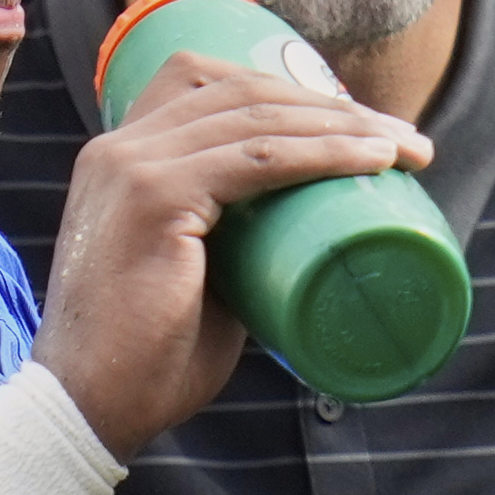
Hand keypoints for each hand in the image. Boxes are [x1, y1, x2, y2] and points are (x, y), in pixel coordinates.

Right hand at [35, 50, 427, 458]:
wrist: (89, 409)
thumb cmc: (148, 361)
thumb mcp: (197, 281)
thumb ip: (235, 249)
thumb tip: (304, 246)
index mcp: (122, 158)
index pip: (210, 85)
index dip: (290, 93)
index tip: (356, 126)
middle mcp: (120, 147)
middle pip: (244, 89)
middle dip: (333, 105)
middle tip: (401, 141)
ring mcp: (131, 165)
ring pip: (258, 116)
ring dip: (344, 125)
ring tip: (405, 151)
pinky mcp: (154, 197)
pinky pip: (259, 158)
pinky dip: (323, 153)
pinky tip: (371, 161)